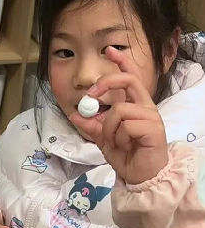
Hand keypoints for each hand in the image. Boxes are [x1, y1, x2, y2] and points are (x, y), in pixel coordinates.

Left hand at [70, 46, 168, 184]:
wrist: (140, 177)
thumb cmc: (127, 156)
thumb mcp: (103, 139)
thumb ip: (91, 126)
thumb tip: (74, 114)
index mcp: (136, 105)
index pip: (131, 77)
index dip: (122, 62)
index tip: (109, 50)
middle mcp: (145, 107)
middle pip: (128, 80)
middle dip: (106, 83)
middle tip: (91, 96)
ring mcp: (150, 117)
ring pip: (120, 109)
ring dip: (108, 127)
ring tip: (114, 142)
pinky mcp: (153, 128)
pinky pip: (125, 124)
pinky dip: (118, 137)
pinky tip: (124, 146)